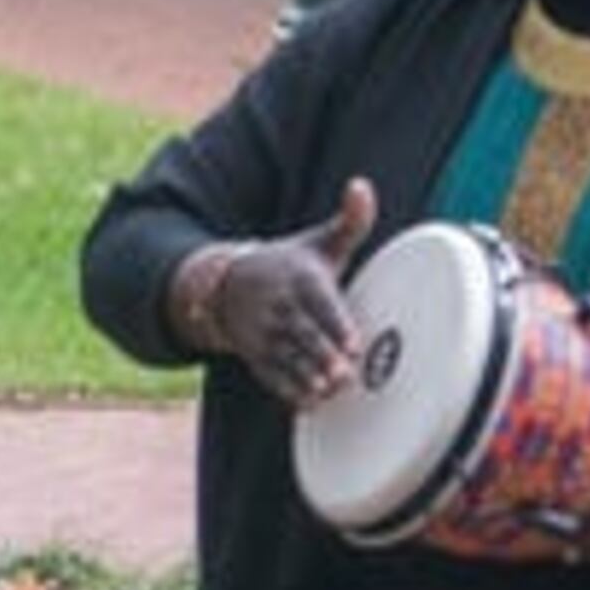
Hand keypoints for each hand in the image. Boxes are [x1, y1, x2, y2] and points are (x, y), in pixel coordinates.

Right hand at [212, 178, 375, 408]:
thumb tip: (362, 185)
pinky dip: (289, 391)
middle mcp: (281, 308)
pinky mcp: (257, 356)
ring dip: (309, 377)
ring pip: (288, 359)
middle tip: (346, 374)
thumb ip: (350, 221)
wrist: (228, 283)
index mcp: (300, 279)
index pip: (319, 302)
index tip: (353, 342)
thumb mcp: (318, 242)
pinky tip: (310, 403)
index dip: (335, 323)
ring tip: (331, 390)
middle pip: (303, 335)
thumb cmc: (290, 265)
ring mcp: (266, 334)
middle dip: (323, 355)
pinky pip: (272, 376)